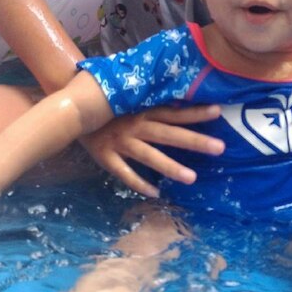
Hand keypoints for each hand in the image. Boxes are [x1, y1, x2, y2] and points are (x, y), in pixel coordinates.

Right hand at [80, 104, 224, 196]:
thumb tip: (180, 98)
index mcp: (143, 111)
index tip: (218, 111)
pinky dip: (139, 183)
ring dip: (171, 167)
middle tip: (220, 148)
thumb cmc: (107, 105)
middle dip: (195, 141)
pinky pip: (124, 173)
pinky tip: (156, 193)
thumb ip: (151, 100)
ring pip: (150, 157)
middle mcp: (135, 126)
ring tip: (192, 178)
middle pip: (169, 134)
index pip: (174, 112)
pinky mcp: (106, 157)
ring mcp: (121, 143)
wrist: (71, 110)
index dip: (195, 112)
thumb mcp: (130, 98)